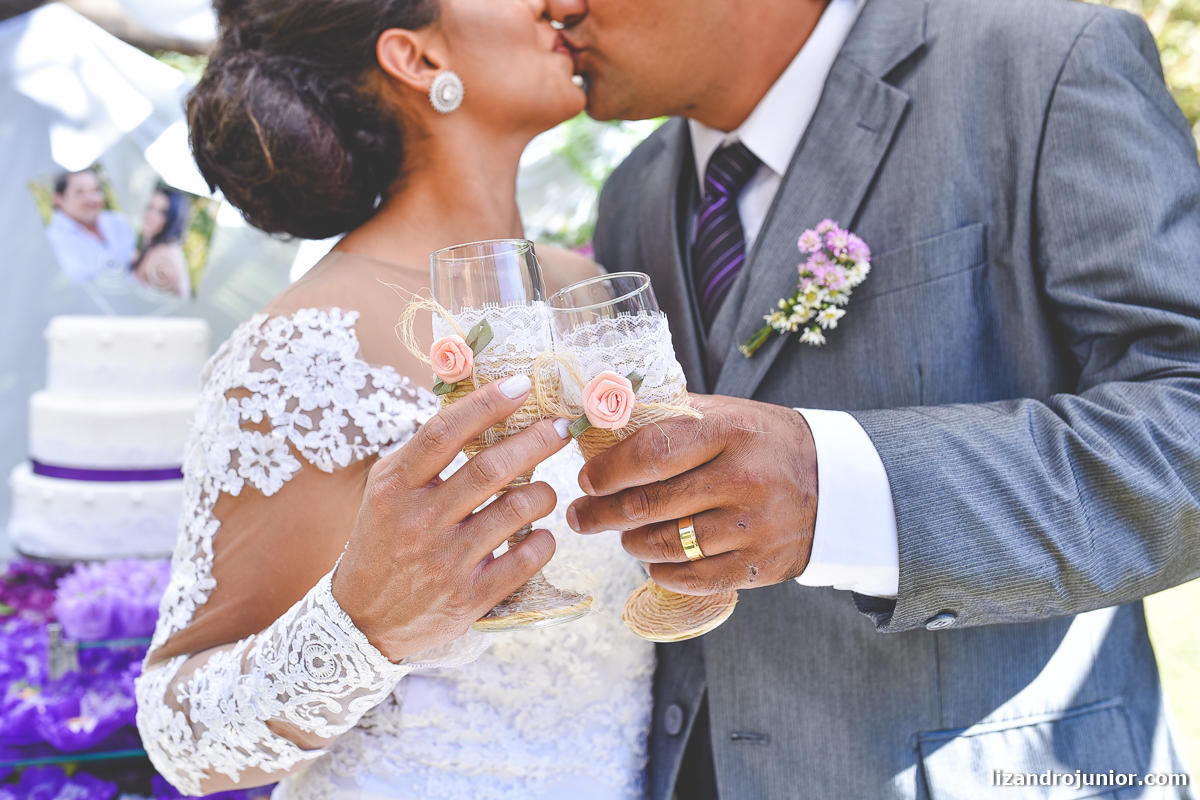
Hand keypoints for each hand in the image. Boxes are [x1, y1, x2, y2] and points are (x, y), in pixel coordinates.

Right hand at [333, 375, 570, 660]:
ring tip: (545, 491)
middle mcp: (419, 522)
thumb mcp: (387, 492)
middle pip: (489, 469)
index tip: (520, 385)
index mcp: (396, 488)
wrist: (362, 619)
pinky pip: (525, 560)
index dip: (485, 405)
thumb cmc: (384, 541)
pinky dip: (543, 541)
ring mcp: (445, 562)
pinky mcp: (469, 598)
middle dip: (535, 441)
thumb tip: (479, 408)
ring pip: (516, 511)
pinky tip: (540, 534)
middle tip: (561, 427)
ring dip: (544, 493)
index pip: (443, 433)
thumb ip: (425, 454)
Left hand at [567, 395, 817, 594]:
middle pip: (649, 504)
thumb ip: (671, 414)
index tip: (586, 479)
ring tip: (622, 533)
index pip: (652, 452)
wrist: (836, 486)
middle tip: (582, 514)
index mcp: (729, 432)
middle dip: (601, 513)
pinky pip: (689, 577)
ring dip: (629, 542)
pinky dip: (660, 570)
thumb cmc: (765, 444)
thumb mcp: (728, 413)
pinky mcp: (756, 566)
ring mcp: (751, 528)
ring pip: (664, 545)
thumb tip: (605, 415)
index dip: (609, 470)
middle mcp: (741, 480)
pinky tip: (653, 559)